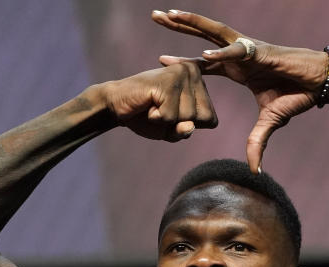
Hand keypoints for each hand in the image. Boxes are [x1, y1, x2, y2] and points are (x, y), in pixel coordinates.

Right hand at [100, 61, 217, 142]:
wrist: (116, 105)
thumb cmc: (146, 116)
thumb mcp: (171, 130)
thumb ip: (184, 131)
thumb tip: (189, 126)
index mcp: (199, 81)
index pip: (211, 120)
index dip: (189, 126)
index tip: (172, 114)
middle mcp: (193, 73)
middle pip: (202, 119)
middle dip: (180, 124)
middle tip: (161, 110)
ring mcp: (181, 74)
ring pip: (187, 118)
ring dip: (166, 121)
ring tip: (153, 106)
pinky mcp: (168, 81)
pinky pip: (170, 117)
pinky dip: (156, 119)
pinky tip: (147, 104)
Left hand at [152, 10, 328, 171]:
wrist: (320, 83)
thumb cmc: (297, 95)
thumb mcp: (270, 122)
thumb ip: (257, 141)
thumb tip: (254, 169)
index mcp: (238, 67)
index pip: (204, 62)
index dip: (183, 61)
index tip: (160, 60)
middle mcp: (239, 53)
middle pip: (203, 36)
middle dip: (179, 25)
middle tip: (155, 15)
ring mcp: (249, 49)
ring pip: (214, 32)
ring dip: (191, 23)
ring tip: (170, 14)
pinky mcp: (262, 52)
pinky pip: (238, 51)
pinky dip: (222, 53)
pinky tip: (204, 54)